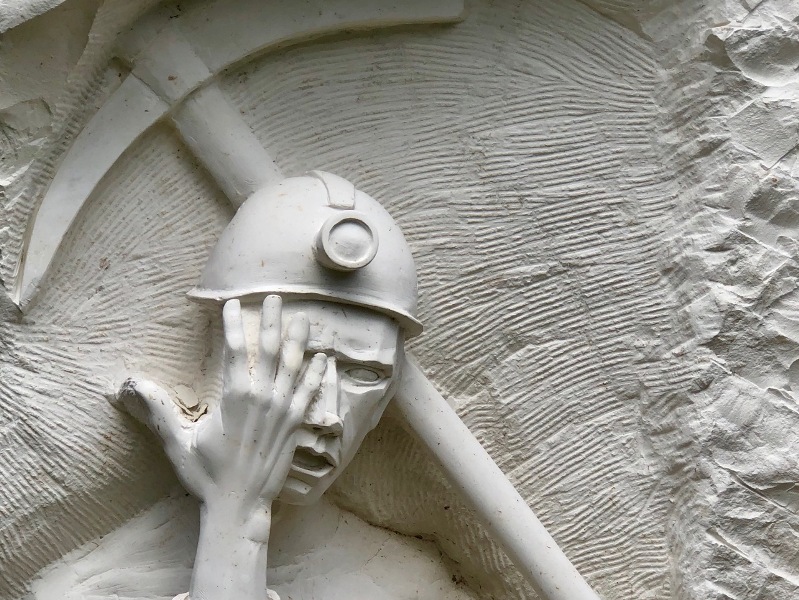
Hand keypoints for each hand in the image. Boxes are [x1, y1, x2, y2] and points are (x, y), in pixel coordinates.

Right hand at [116, 295, 325, 531]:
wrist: (240, 505)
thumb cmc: (206, 474)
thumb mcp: (178, 441)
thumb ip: (159, 409)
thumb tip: (131, 384)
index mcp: (234, 397)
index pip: (235, 349)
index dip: (234, 323)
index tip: (232, 304)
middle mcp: (262, 397)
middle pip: (269, 349)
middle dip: (272, 320)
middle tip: (276, 297)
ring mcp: (283, 410)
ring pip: (294, 365)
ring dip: (299, 339)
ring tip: (303, 317)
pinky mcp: (296, 424)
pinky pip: (310, 392)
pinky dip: (317, 373)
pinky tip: (324, 356)